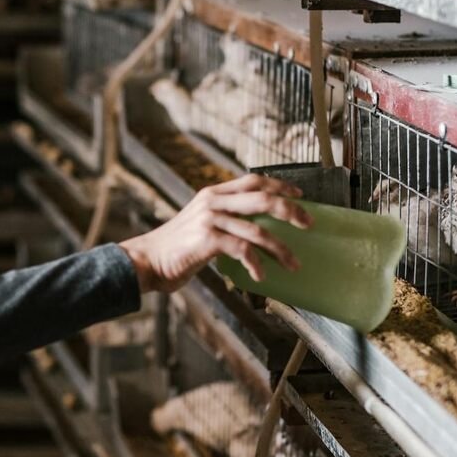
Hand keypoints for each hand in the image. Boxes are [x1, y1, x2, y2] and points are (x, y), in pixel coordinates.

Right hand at [118, 174, 311, 293]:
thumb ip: (225, 217)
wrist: (147, 260)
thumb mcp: (201, 223)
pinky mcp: (207, 240)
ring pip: (258, 230)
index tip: (300, 196)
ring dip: (280, 249)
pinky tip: (261, 276)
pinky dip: (256, 264)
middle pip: (263, 199)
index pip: (254, 180)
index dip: (280, 186)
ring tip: (293, 264)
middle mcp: (213, 201)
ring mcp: (210, 219)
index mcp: (214, 193)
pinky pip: (242, 250)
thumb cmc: (177, 248)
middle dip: (291, 211)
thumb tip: (257, 227)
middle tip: (308, 225)